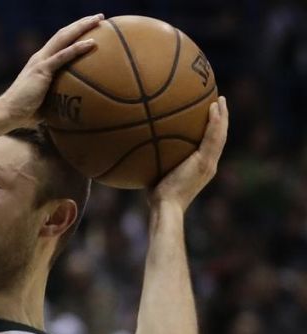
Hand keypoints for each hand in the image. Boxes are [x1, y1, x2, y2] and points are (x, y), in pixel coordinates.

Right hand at [0, 14, 101, 125]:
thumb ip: (58, 99)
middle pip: (63, 34)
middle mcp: (40, 57)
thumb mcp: (45, 101)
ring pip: (64, 38)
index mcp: (40, 62)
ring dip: (82, 27)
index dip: (74, 32)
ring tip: (99, 19)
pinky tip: (92, 43)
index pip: (59, 41)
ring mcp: (40, 62)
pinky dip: (77, 48)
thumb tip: (73, 110)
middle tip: (100, 17)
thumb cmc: (24, 112)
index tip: (91, 27)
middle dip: (82, 23)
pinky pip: (63, 56)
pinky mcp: (42, 70)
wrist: (8, 112)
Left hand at [150, 97, 227, 211]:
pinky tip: (214, 107)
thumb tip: (138, 150)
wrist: (166, 207)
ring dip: (222, 115)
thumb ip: (156, 162)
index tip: (211, 116)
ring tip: (221, 99)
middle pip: (220, 137)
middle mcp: (209, 165)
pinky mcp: (205, 162)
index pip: (210, 146)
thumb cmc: (157, 197)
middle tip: (220, 102)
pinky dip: (215, 121)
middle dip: (221, 119)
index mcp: (201, 168)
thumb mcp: (157, 175)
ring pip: (220, 134)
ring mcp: (208, 163)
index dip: (213, 130)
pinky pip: (213, 137)